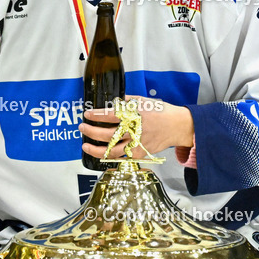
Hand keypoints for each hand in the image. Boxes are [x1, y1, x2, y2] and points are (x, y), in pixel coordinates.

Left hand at [79, 95, 193, 160]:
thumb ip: (125, 102)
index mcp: (133, 115)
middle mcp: (133, 130)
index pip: (108, 115)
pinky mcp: (138, 153)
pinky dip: (109, 157)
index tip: (87, 115)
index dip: (95, 115)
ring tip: (85, 146)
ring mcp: (136, 144)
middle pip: (106, 134)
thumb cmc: (160, 111)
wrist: (176, 126)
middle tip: (82, 128)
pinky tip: (101, 154)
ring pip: (111, 150)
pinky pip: (121, 158)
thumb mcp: (142, 101)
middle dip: (91, 131)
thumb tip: (111, 103)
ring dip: (95, 149)